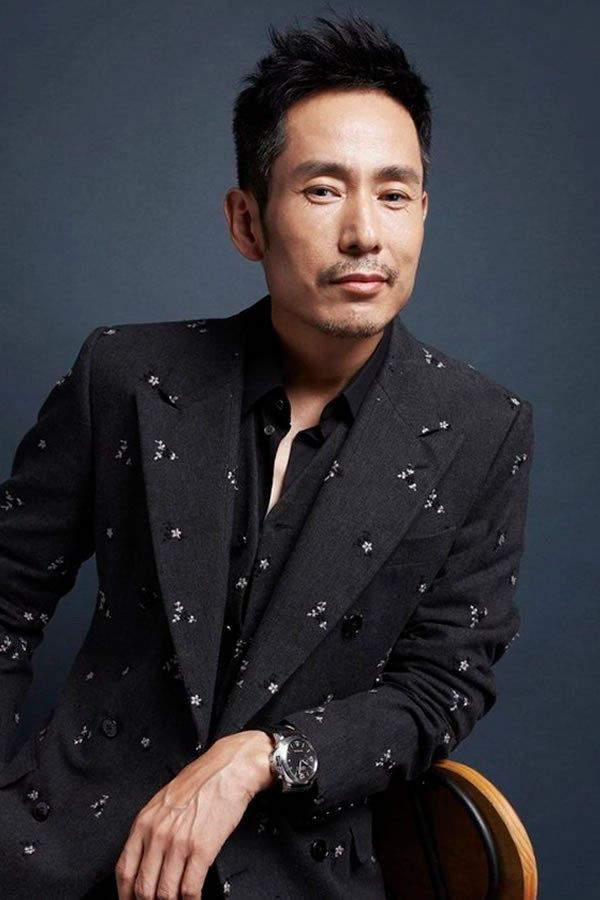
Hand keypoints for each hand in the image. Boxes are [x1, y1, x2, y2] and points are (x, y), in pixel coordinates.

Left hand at [115, 730, 275, 898]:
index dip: (126, 894)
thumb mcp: (164, 802)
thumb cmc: (200, 782)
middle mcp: (158, 834)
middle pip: (143, 887)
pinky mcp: (202, 849)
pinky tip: (193, 899)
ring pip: (165, 893)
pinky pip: (190, 888)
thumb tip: (146, 861)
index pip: (125, 870)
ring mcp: (179, 843)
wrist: (228, 769)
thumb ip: (151, 829)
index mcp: (144, 822)